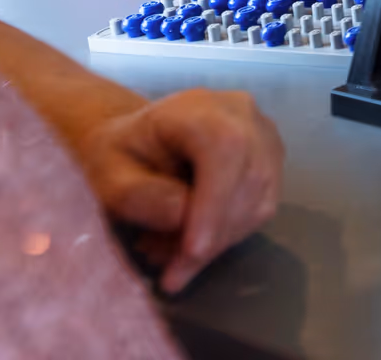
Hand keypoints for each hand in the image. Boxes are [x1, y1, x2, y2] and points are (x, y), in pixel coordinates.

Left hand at [73, 89, 284, 293]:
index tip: (192, 252)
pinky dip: (230, 235)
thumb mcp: (108, 176)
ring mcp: (264, 135)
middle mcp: (243, 114)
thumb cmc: (118, 155)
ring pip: (260, 199)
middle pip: (249, 178)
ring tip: (174, 257)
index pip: (226, 149)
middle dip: (214, 235)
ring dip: (220, 241)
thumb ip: (139, 195)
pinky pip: (262, 206)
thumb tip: (184, 217)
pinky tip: (195, 243)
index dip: (216, 202)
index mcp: (198, 107)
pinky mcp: (272, 159)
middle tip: (172, 273)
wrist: (137, 139)